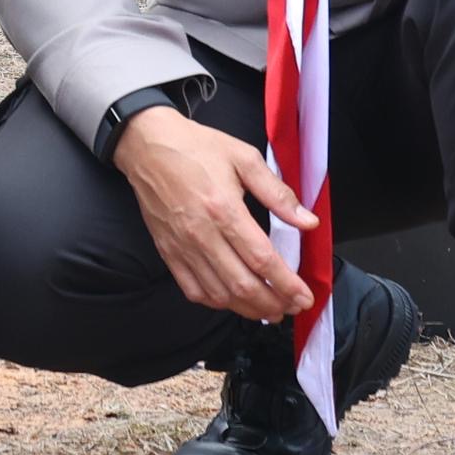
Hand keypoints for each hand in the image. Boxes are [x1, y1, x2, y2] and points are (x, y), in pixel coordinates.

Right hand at [113, 104, 316, 322]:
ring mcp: (182, 246)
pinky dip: (216, 302)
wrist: (147, 145)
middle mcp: (201, 234)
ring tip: (268, 309)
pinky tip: (232, 299)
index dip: (287, 284)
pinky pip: (192, 290)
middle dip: (273, 303)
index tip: (304, 296)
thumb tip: (308, 221)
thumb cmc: (195, 148)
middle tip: (292, 307)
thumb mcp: (244, 158)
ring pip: (219, 294)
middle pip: (242, 285)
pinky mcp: (168, 251)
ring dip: (247, 308)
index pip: (262, 260)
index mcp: (223, 210)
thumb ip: (278, 193)